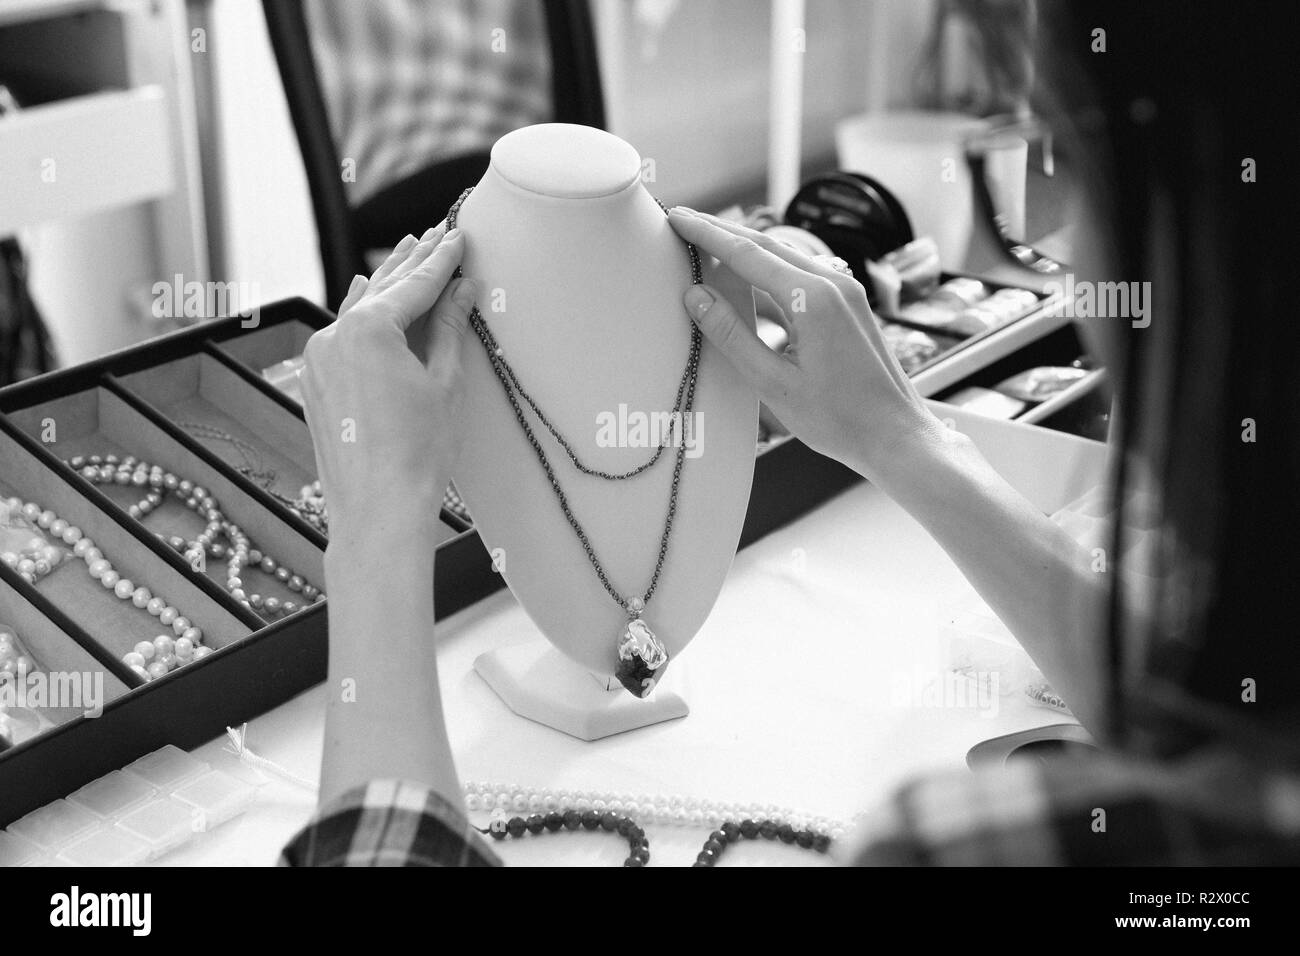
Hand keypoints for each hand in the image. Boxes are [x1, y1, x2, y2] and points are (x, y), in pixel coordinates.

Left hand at [300, 225, 477, 537]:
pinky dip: (360, 312)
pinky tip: (364, 293)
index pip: (416, 283)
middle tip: (438, 233)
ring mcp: (319, 358)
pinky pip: (341, 333)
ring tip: (407, 251)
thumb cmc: (418, 454)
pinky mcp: (314, 381)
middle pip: (383, 288)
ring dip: (386, 283)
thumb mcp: (445, 383)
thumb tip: (463, 291)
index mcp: (369, 329)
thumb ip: (449, 329)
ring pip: (358, 308)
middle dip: (413, 261)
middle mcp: (335, 335)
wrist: (378, 509)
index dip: (443, 259)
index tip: (460, 234)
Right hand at [667, 208, 947, 484]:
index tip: (676, 219)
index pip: (746, 253)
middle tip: (683, 223)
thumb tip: (696, 297)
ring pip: (785, 257)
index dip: (707, 234)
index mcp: (813, 298)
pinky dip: (769, 270)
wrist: (896, 435)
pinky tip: (749, 277)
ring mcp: (845, 291)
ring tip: (708, 246)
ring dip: (745, 249)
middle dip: (722, 232)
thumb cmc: (840, 419)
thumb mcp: (774, 384)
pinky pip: (802, 274)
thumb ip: (732, 336)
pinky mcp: (849, 304)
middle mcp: (833, 283)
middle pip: (766, 245)